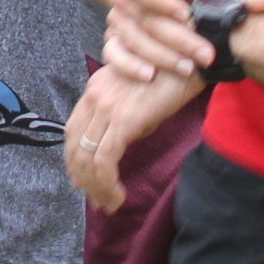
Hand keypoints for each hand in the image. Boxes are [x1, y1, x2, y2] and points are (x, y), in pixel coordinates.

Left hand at [65, 63, 200, 210]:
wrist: (191, 59)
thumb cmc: (172, 78)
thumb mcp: (139, 100)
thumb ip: (124, 121)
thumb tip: (119, 147)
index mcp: (94, 91)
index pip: (73, 131)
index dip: (74, 160)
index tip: (83, 181)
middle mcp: (94, 97)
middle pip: (74, 145)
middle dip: (82, 178)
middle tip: (96, 200)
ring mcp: (106, 107)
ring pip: (87, 157)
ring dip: (95, 186)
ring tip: (108, 204)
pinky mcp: (124, 119)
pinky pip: (105, 159)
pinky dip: (107, 182)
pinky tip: (119, 195)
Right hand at [102, 0, 263, 83]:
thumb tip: (259, 5)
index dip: (161, 2)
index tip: (187, 15)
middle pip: (142, 19)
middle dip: (176, 39)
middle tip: (206, 54)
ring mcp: (119, 18)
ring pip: (131, 39)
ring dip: (160, 56)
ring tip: (188, 69)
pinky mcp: (116, 38)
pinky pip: (113, 53)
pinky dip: (128, 65)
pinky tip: (150, 76)